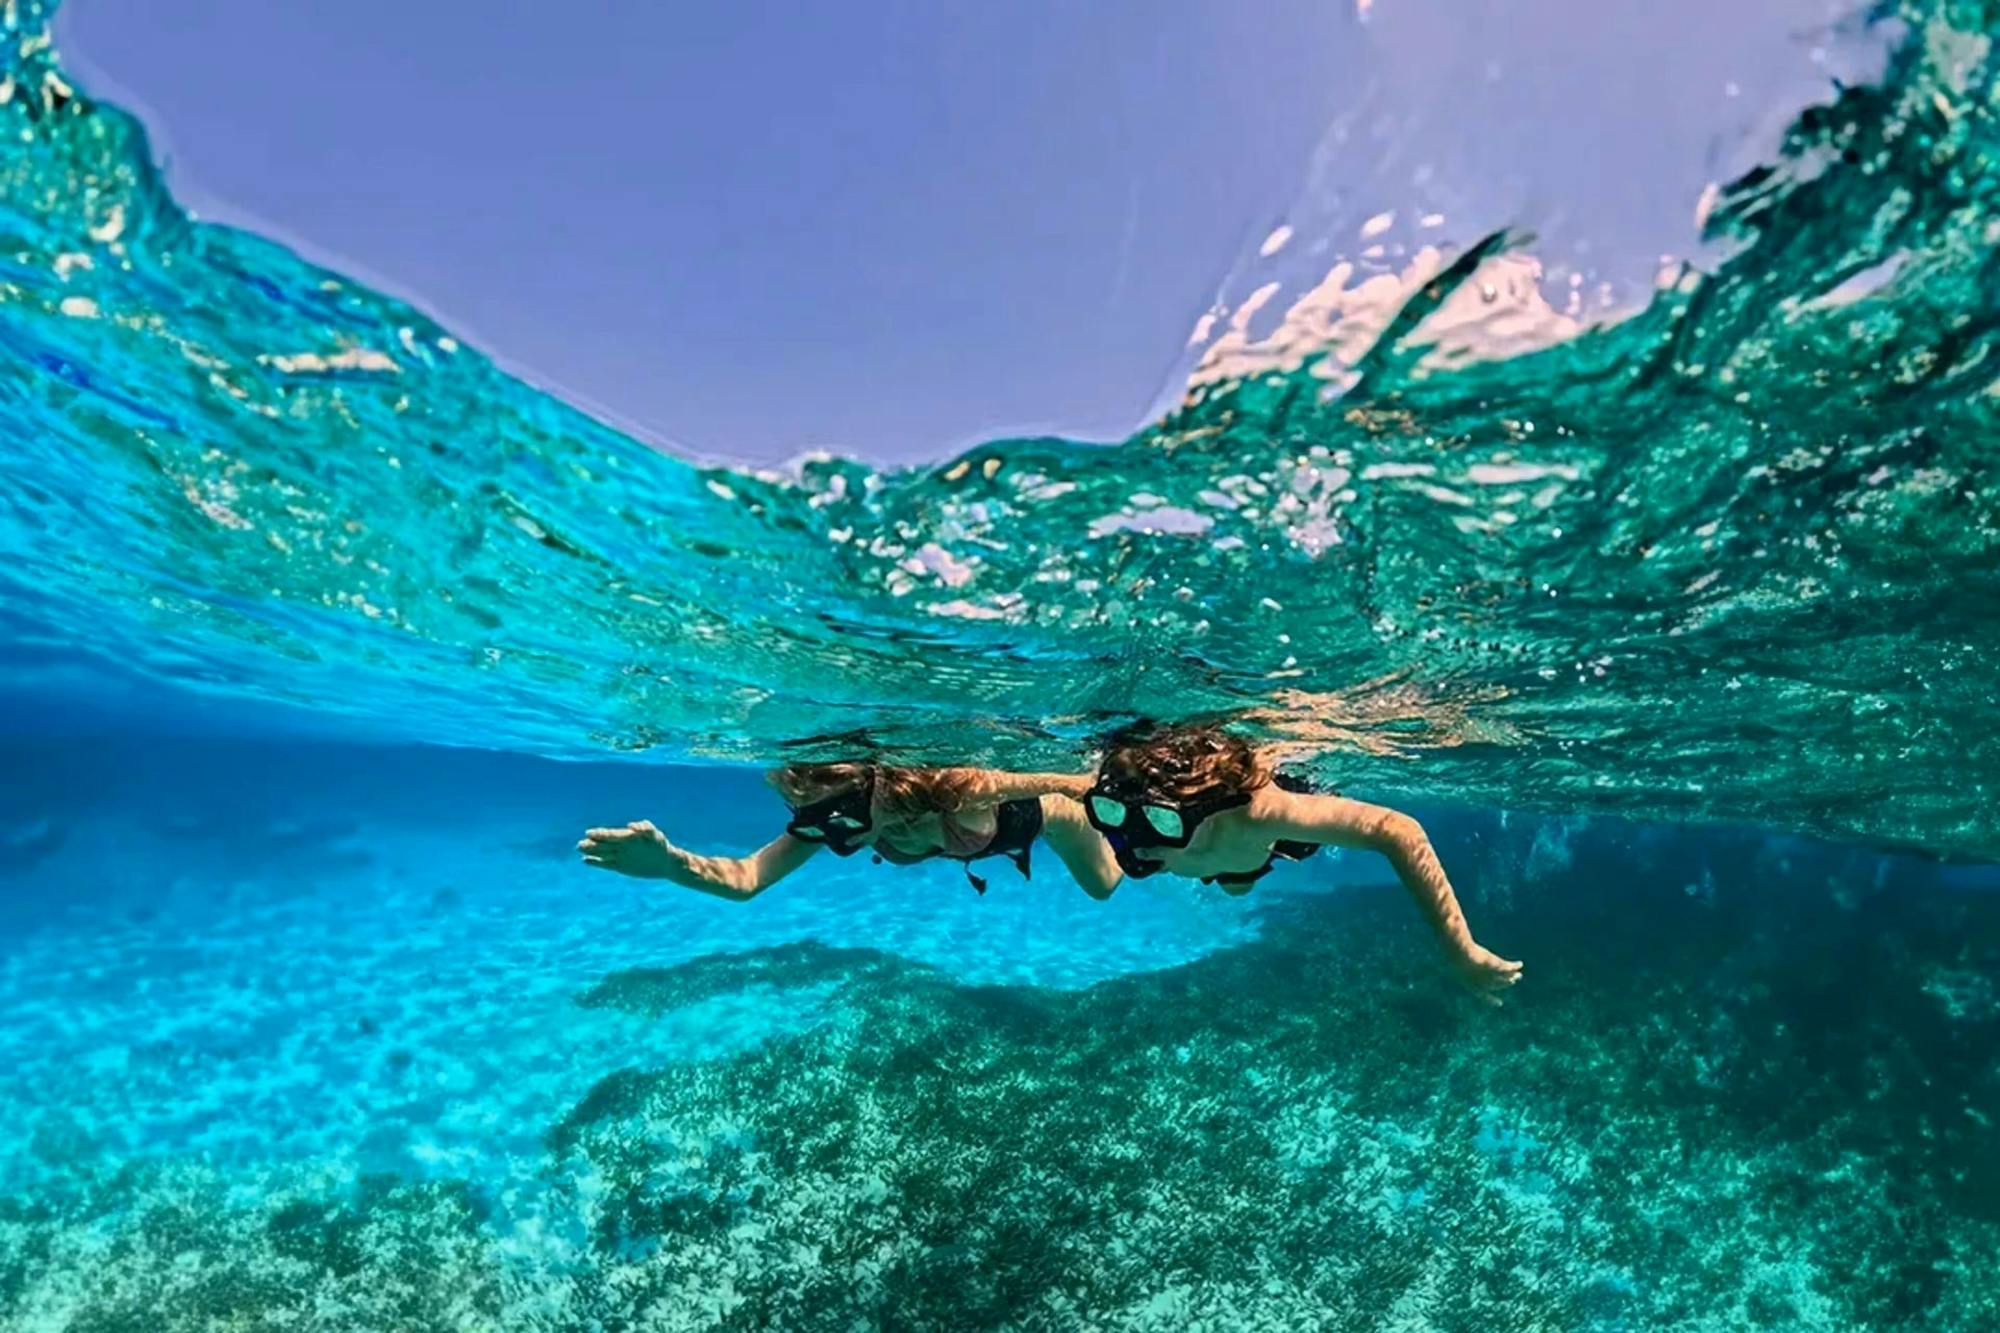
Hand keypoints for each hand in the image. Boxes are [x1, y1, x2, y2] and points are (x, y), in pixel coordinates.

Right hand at [577, 820, 693, 879]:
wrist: (666, 862)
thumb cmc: (661, 846)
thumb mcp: (656, 836)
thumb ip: (645, 828)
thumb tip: (631, 825)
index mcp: (628, 837)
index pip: (612, 835)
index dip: (601, 834)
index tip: (589, 833)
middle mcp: (622, 846)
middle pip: (604, 844)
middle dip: (592, 843)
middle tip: (580, 844)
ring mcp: (620, 856)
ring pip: (602, 853)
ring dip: (591, 851)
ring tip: (579, 848)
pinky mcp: (620, 867)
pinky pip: (606, 864)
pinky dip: (596, 863)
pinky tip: (585, 860)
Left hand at [1450, 943, 1523, 1005]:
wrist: (1460, 954)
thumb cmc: (1453, 957)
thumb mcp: (1454, 961)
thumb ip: (1456, 962)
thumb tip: (1452, 958)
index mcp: (1472, 986)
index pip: (1484, 995)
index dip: (1491, 1000)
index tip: (1499, 1003)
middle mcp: (1484, 983)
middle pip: (1498, 985)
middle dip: (1505, 984)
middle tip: (1512, 981)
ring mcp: (1491, 975)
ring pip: (1505, 977)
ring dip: (1512, 976)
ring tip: (1518, 975)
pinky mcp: (1497, 966)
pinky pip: (1508, 967)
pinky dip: (1515, 965)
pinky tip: (1520, 964)